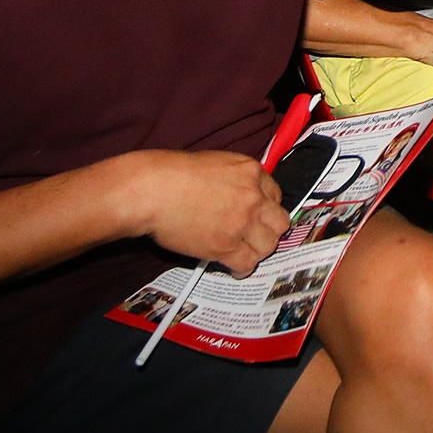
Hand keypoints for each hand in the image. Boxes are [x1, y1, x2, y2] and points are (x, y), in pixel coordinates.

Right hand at [118, 150, 290, 277]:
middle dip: (269, 230)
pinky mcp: (227, 246)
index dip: (265, 208)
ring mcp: (242, 222)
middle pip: (280, 221)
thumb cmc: (172, 174)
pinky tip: (236, 268)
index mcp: (251, 172)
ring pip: (269, 245)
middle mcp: (254, 196)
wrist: (153, 190)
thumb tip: (237, 195)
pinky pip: (248, 263)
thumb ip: (235, 179)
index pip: (275, 196)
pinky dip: (243, 268)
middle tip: (256, 236)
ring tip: (245, 252)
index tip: (257, 216)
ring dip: (258, 250)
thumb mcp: (215, 163)